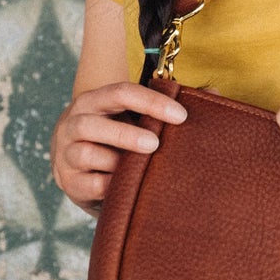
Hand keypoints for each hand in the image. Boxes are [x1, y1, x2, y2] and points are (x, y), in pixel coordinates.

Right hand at [50, 79, 187, 216]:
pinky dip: (109, 187)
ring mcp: (66, 154)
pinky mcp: (68, 182)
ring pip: (86, 155)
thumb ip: (169, 107)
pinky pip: (88, 185)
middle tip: (156, 145)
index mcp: (95, 100)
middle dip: (126, 135)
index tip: (181, 116)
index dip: (151, 102)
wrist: (78, 166)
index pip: (121, 92)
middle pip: (93, 124)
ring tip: (139, 170)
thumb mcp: (135, 118)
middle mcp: (74, 123)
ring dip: (116, 163)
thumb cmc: (117, 137)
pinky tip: (125, 187)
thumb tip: (214, 94)